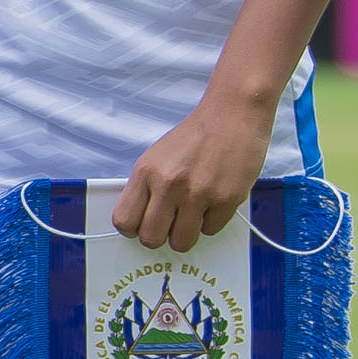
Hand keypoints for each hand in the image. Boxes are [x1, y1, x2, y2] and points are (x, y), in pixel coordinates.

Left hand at [114, 91, 273, 252]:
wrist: (232, 116)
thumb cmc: (194, 137)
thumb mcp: (156, 157)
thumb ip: (146, 187)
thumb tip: (138, 220)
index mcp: (146, 172)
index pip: (124, 220)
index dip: (132, 229)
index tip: (141, 225)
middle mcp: (169, 185)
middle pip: (151, 238)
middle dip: (159, 237)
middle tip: (168, 225)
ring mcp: (198, 194)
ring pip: (181, 242)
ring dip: (185, 234)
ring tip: (191, 217)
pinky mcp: (226, 200)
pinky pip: (210, 231)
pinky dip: (210, 223)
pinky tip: (212, 204)